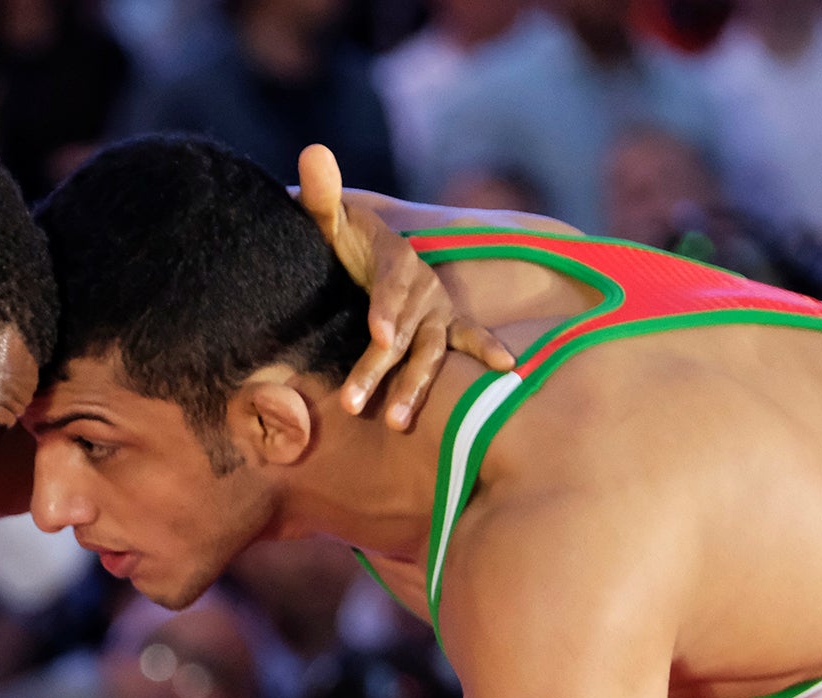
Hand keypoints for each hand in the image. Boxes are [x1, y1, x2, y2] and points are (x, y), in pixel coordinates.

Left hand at [296, 144, 516, 428]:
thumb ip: (323, 195)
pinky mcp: (444, 325)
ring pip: (426, 351)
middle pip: (401, 331)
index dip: (387, 307)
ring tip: (394, 422)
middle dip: (378, 367)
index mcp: (394, 257)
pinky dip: (486, 351)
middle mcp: (421, 284)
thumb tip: (313, 152)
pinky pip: (467, 339)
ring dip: (412, 386)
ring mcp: (436, 308)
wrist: (367, 247)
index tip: (379, 334)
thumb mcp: (332, 218)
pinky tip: (508, 369)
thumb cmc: (345, 236)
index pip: (392, 285)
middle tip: (352, 402)